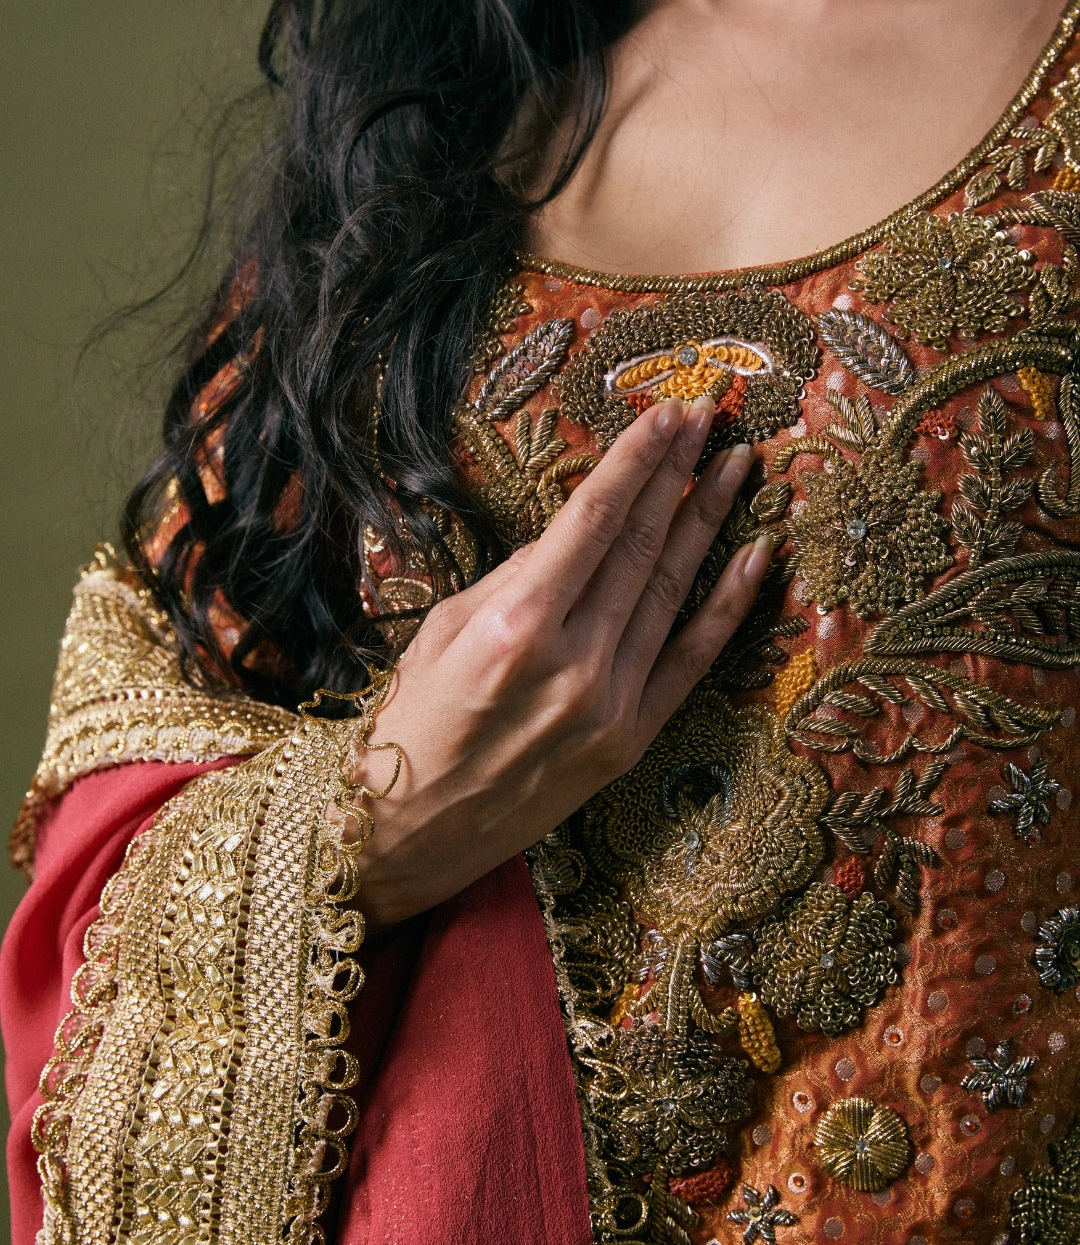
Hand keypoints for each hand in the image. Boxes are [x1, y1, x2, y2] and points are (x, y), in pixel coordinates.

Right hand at [349, 395, 771, 924]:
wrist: (410, 830)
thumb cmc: (411, 721)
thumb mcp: (443, 628)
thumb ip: (516, 575)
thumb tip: (576, 531)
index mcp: (517, 624)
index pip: (595, 519)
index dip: (637, 460)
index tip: (668, 414)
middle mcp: (575, 661)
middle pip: (642, 544)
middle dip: (678, 473)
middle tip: (708, 419)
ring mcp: (612, 704)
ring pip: (673, 591)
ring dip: (709, 521)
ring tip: (737, 467)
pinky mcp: (632, 740)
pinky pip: (691, 660)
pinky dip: (727, 606)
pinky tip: (755, 556)